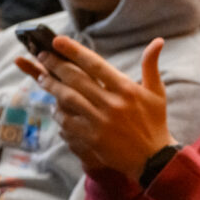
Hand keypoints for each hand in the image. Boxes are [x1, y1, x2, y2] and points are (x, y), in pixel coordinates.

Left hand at [16, 35, 173, 179]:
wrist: (152, 158)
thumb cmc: (154, 122)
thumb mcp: (156, 92)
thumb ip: (151, 65)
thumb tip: (157, 40)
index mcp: (126, 89)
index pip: (95, 64)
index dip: (74, 51)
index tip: (58, 40)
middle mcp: (112, 103)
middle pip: (76, 79)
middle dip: (56, 65)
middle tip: (43, 54)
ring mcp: (100, 121)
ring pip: (68, 98)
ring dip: (52, 86)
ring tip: (42, 77)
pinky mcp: (92, 138)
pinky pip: (67, 121)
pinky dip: (58, 113)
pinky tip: (54, 107)